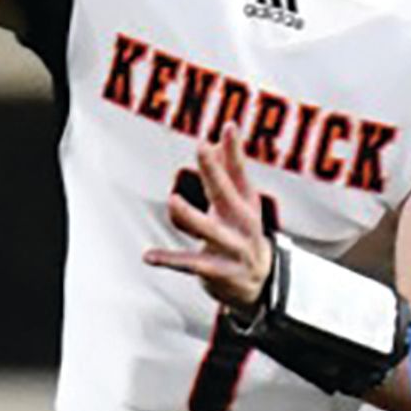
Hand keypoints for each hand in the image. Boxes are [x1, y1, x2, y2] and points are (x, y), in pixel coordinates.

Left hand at [147, 135, 273, 318]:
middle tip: (203, 148)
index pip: (239, 173)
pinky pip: (190, 264)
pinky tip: (147, 256)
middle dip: (215, 171)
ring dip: (192, 216)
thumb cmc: (244, 232)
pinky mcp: (216, 271)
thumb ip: (231, 170)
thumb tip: (222, 134)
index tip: (228, 126)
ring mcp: (231, 248)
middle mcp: (242, 224)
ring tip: (173, 201)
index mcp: (246, 204)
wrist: (263, 284)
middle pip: (227, 194)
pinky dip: (169, 260)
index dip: (233, 150)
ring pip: (209, 230)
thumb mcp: (242, 202)